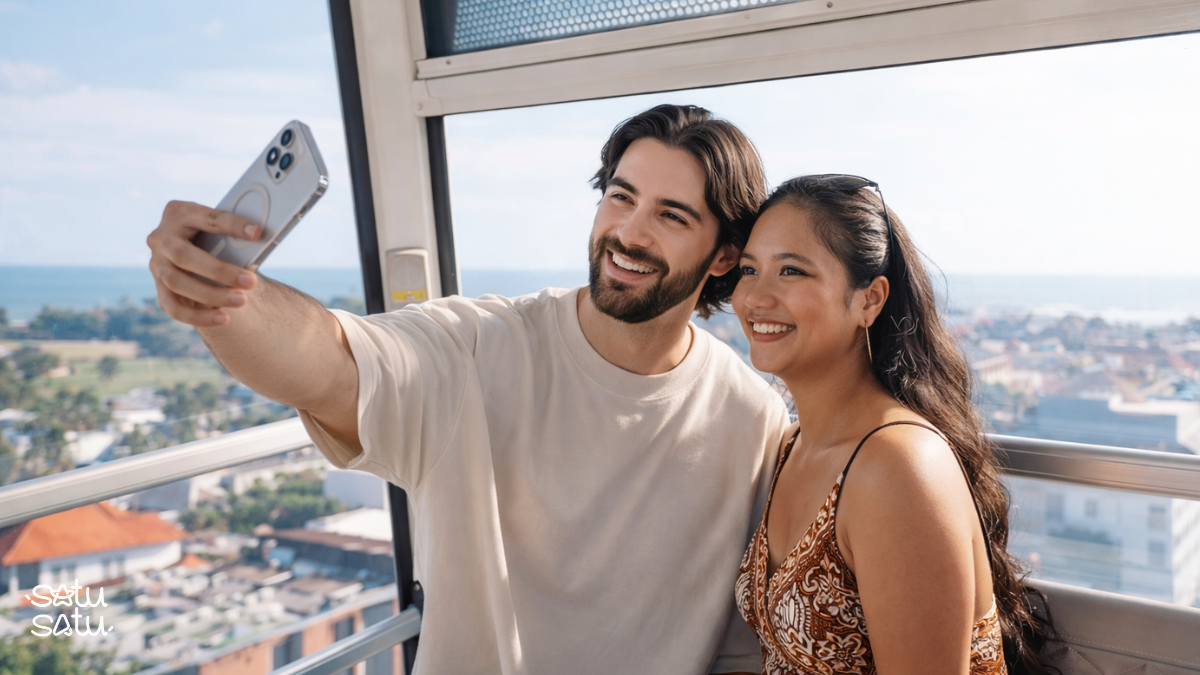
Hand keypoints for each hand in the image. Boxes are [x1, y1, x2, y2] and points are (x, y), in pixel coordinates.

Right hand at [147, 201, 261, 326]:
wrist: (196, 259)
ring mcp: (157, 265)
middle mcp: (161, 238)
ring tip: (241, 300)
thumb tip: (259, 242)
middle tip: (251, 282)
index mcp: (179, 213)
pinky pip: (174, 307)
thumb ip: (232, 237)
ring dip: (211, 294)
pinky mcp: (160, 290)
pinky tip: (222, 318)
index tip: (257, 232)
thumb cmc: (214, 240)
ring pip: (177, 283)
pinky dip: (198, 316)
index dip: (231, 225)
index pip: (206, 218)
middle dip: (219, 270)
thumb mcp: (220, 232)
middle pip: (183, 255)